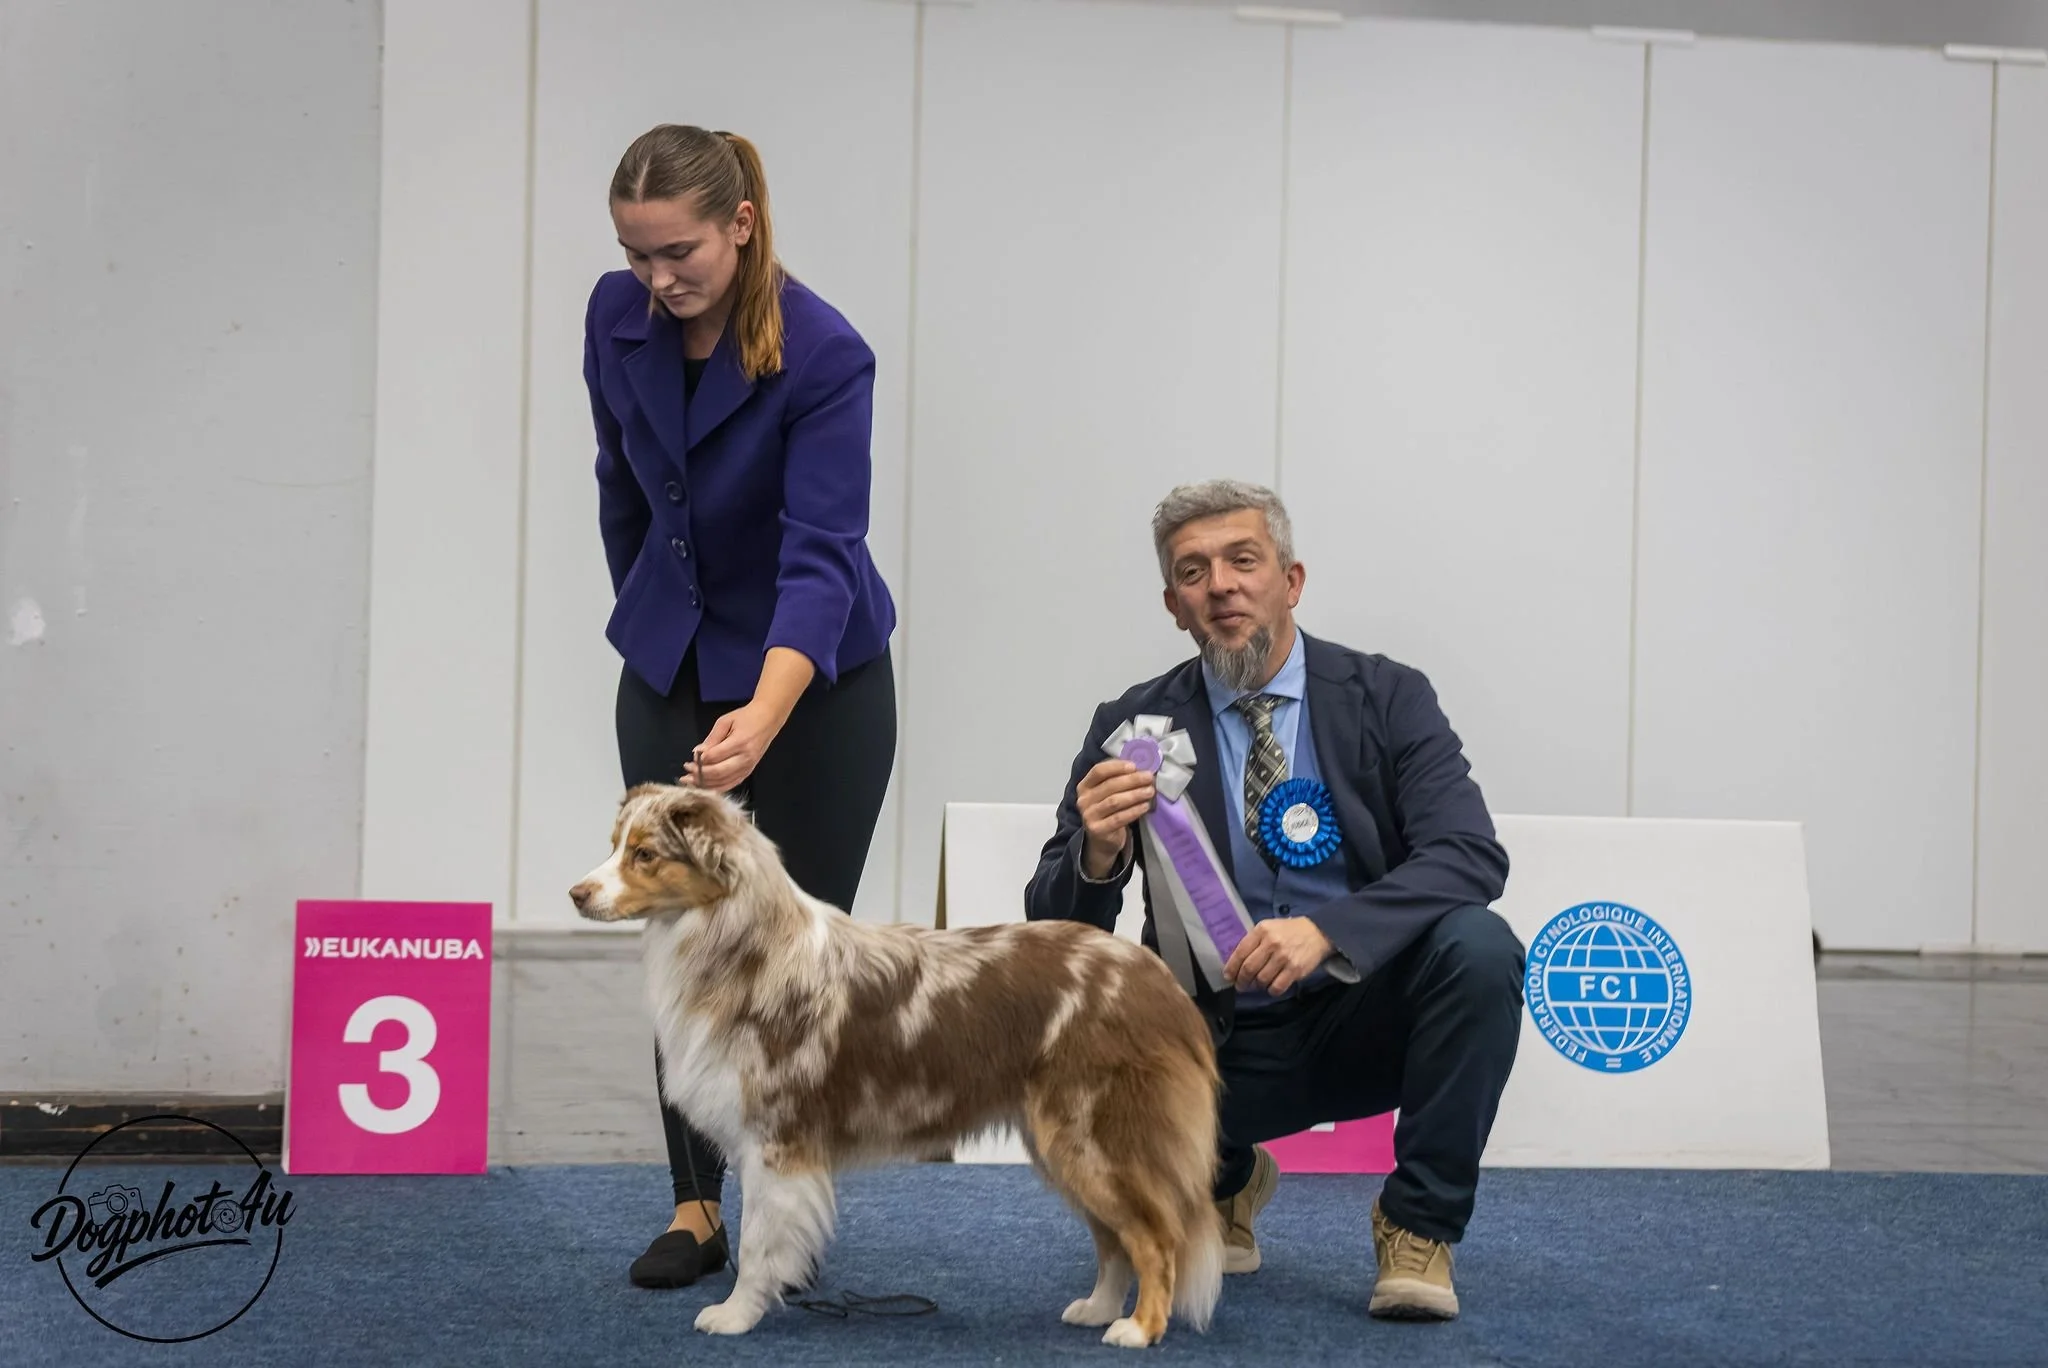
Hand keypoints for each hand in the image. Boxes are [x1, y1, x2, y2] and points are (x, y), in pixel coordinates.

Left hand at [685, 700, 789, 793]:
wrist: (768, 719)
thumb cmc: (746, 717)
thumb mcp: (726, 721)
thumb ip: (712, 738)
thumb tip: (697, 753)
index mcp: (740, 742)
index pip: (715, 756)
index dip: (700, 760)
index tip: (690, 759)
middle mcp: (745, 757)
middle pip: (719, 772)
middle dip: (700, 774)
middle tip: (687, 772)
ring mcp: (748, 766)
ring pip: (724, 781)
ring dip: (706, 783)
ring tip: (691, 781)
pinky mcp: (749, 771)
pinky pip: (731, 784)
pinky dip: (718, 788)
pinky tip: (706, 787)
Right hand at [1076, 759, 1154, 878]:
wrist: (1102, 839)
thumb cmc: (1108, 810)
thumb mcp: (1108, 793)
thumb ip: (1118, 779)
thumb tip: (1140, 768)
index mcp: (1085, 786)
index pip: (1098, 771)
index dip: (1116, 767)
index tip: (1134, 766)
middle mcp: (1083, 800)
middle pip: (1109, 785)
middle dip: (1132, 780)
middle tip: (1149, 778)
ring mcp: (1089, 815)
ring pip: (1114, 801)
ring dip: (1135, 794)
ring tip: (1150, 791)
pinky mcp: (1098, 830)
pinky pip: (1119, 818)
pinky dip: (1134, 811)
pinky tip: (1145, 806)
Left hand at [1224, 917, 1334, 995]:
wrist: (1317, 932)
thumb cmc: (1289, 931)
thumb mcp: (1268, 928)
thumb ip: (1253, 941)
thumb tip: (1236, 961)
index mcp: (1262, 930)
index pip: (1240, 952)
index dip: (1231, 967)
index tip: (1228, 976)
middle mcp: (1272, 943)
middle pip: (1249, 968)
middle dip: (1241, 980)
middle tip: (1240, 986)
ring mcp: (1284, 957)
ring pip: (1262, 980)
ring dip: (1256, 986)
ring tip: (1257, 985)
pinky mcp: (1295, 970)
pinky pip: (1277, 987)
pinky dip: (1271, 990)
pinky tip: (1271, 987)